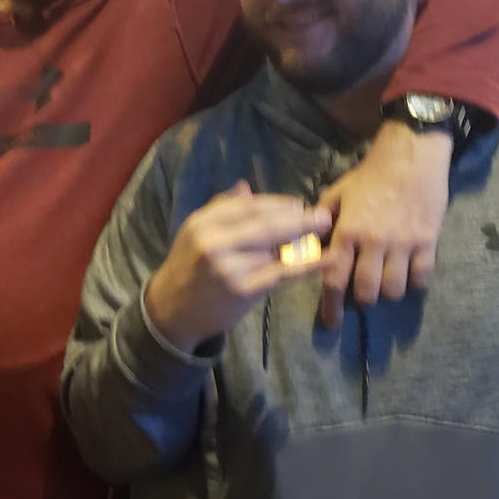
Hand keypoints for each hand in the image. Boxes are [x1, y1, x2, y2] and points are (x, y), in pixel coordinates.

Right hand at [144, 181, 331, 352]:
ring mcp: (229, 267)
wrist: (171, 311)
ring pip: (276, 248)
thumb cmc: (188, 269)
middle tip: (324, 216)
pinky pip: (282, 272)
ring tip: (321, 237)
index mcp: (202, 222)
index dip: (278, 204)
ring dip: (303, 242)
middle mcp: (213, 241)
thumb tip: (246, 187)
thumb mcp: (195, 233)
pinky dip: (308, 264)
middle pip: (266, 223)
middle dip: (299, 219)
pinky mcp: (243, 290)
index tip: (299, 205)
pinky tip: (327, 258)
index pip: (248, 206)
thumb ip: (220, 209)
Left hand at [315, 121, 449, 328]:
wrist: (410, 156)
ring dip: (387, 293)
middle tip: (361, 295)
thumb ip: (322, 221)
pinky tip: (408, 276)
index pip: (336, 278)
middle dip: (362, 300)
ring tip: (384, 284)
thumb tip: (308, 244)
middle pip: (367, 291)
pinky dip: (414, 283)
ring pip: (395, 289)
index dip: (332, 306)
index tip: (330, 322)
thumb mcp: (337, 194)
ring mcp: (404, 243)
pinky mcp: (428, 241)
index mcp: (348, 231)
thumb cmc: (369, 175)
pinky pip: (422, 276)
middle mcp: (374, 242)